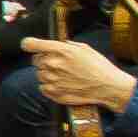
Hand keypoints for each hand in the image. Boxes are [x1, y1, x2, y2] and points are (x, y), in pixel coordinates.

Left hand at [23, 34, 137, 114]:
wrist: (109, 87)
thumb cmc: (99, 67)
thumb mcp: (85, 49)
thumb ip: (66, 45)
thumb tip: (57, 44)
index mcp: (60, 51)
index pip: (31, 44)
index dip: (28, 44)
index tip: (29, 45)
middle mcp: (53, 64)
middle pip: (35, 60)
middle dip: (44, 60)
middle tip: (59, 64)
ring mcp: (51, 80)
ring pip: (39, 74)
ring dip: (48, 74)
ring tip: (65, 75)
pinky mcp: (53, 93)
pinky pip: (42, 86)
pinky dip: (49, 85)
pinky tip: (63, 84)